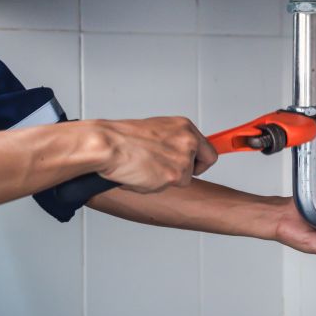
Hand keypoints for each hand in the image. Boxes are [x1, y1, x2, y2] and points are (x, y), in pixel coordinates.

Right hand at [93, 116, 217, 192]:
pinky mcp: (174, 176)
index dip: (201, 160)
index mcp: (184, 127)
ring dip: (165, 179)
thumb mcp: (156, 130)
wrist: (107, 144)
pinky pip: (167, 188)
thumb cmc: (122, 137)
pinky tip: (140, 174)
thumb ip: (173, 141)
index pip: (208, 147)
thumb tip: (179, 153)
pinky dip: (153, 186)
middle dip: (188, 171)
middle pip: (203, 165)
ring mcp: (183, 159)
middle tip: (169, 172)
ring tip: (145, 168)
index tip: (198, 164)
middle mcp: (188, 141)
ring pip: (183, 179)